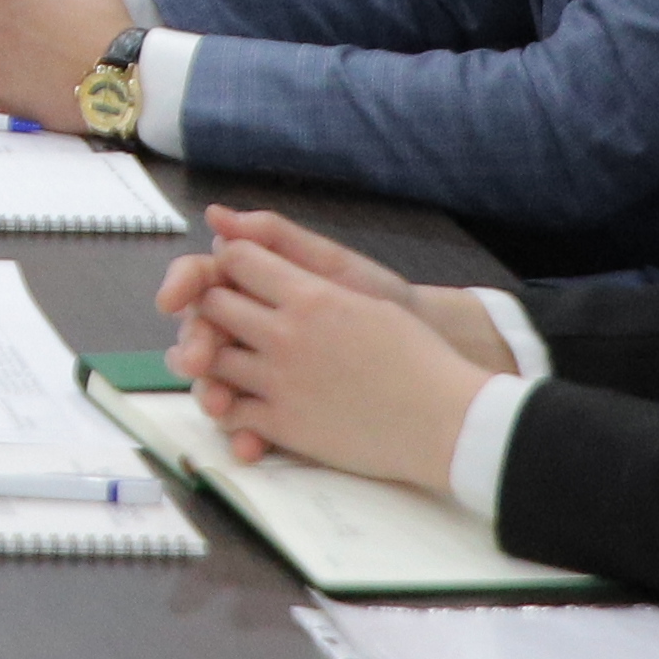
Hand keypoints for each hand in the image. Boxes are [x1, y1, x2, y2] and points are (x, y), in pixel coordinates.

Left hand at [170, 211, 505, 486]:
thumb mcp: (365, 294)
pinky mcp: (284, 426)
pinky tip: (239, 401)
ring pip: (213, 359)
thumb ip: (306, 268)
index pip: (236, 259)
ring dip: (211, 357)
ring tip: (225, 358)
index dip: (231, 262)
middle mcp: (287, 335)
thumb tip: (245, 232)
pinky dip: (227, 406)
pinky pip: (230, 412)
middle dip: (212, 306)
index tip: (238, 272)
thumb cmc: (416, 354)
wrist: (446, 420)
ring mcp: (281, 382)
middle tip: (225, 316)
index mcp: (311, 296)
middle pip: (213, 305)